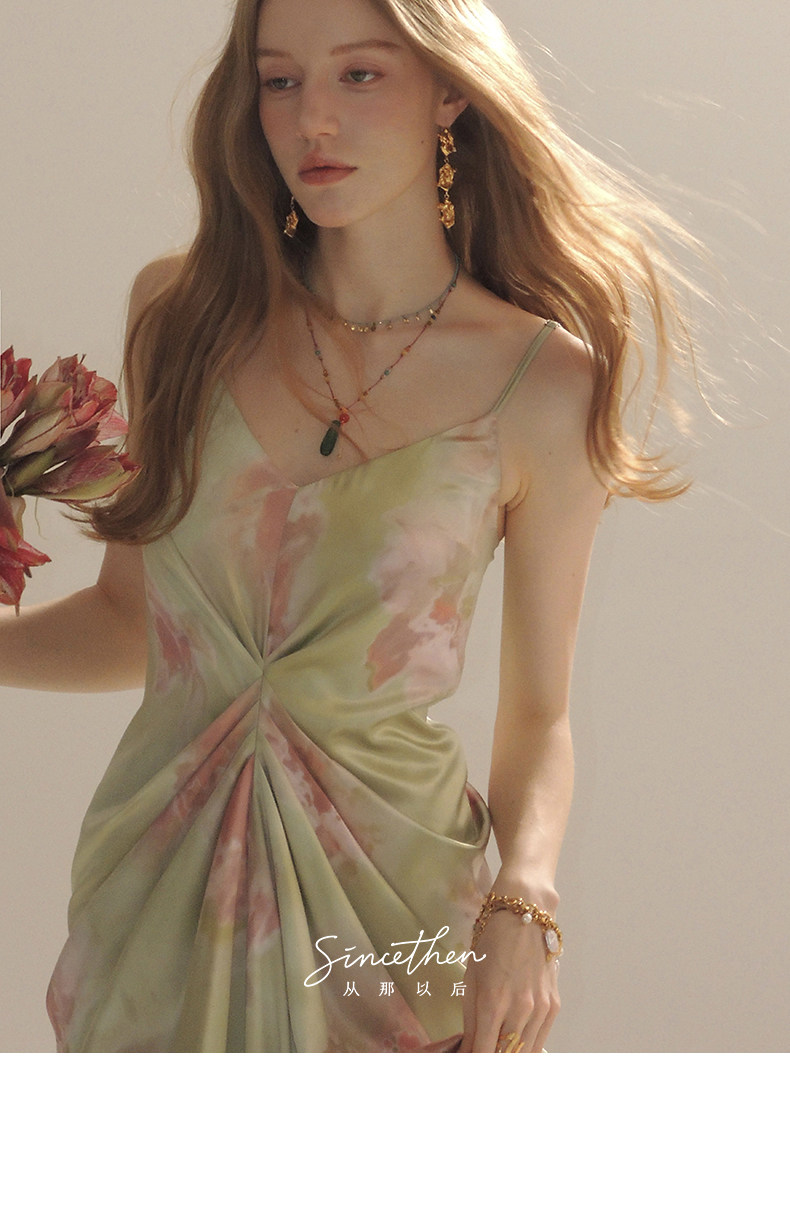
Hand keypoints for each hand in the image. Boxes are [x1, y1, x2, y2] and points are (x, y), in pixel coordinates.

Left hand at [458, 907, 560, 1052]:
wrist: (525, 916)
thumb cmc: (491, 943)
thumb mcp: (471, 979)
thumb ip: (470, 1021)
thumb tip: (467, 1052)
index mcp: (493, 1002)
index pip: (483, 1053)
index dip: (473, 1064)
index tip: (466, 1065)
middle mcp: (519, 1009)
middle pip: (505, 1058)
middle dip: (490, 1064)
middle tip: (479, 1061)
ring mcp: (540, 1009)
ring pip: (524, 1054)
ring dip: (508, 1059)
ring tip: (495, 1054)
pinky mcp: (553, 1007)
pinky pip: (540, 1040)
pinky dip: (526, 1048)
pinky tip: (513, 1045)